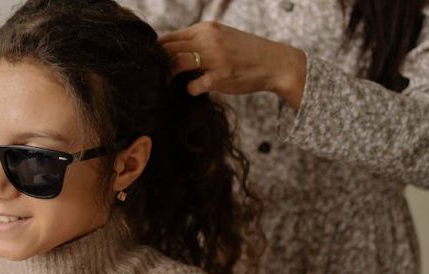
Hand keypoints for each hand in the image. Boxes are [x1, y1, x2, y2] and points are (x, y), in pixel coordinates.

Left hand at [159, 22, 305, 108]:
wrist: (274, 62)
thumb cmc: (244, 52)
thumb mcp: (220, 37)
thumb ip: (198, 41)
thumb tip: (170, 51)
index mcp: (206, 29)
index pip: (169, 38)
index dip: (157, 53)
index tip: (154, 66)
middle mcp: (208, 40)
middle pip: (168, 50)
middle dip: (158, 65)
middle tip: (156, 78)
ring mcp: (215, 58)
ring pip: (176, 63)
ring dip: (169, 76)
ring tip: (170, 84)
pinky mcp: (221, 77)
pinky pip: (193, 85)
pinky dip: (190, 89)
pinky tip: (195, 90)